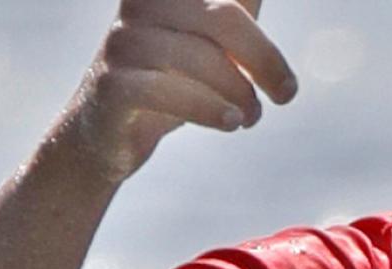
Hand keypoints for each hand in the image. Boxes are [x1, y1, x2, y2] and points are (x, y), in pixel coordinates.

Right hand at [61, 0, 297, 182]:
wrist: (105, 133)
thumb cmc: (168, 80)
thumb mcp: (208, 41)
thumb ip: (238, 11)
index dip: (255, 36)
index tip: (283, 73)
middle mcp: (139, 4)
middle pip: (224, 17)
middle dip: (265, 59)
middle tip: (286, 93)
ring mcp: (122, 42)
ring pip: (201, 57)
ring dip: (240, 92)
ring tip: (251, 116)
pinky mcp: (112, 85)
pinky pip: (169, 92)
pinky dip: (209, 109)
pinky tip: (231, 122)